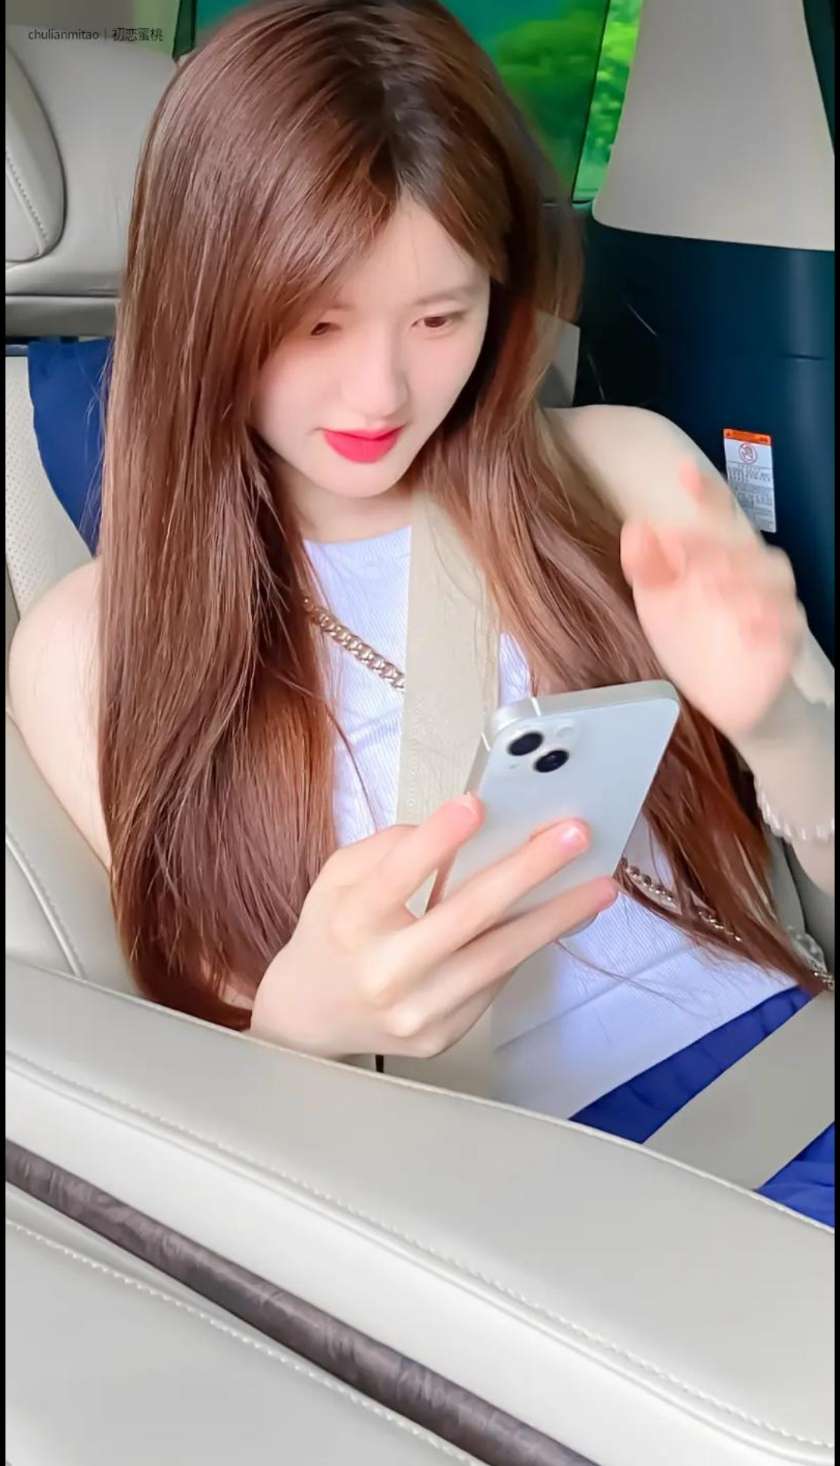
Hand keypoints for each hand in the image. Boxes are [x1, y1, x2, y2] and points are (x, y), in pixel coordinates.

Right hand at [249, 796, 615, 1058]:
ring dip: (555, 917)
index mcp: (349, 925)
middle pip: (463, 919)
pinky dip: (529, 944)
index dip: (436, 841)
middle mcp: (383, 973)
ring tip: (599, 884)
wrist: (310, 1018)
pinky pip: (496, 981)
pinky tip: (560, 915)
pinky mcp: (443, 1034)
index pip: (394, 878)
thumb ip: (386, 850)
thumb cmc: (332, 934)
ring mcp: (416, 1012)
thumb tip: (455, 832)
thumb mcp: (337, 879)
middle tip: (572, 835)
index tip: (477, 804)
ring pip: (497, 959)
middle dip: (524, 871)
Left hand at [620, 461, 805, 741]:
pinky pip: (788, 622)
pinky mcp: (785, 638)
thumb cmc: (689, 639)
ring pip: (774, 574)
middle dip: (714, 543)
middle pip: (743, 541)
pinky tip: (744, 626)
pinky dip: (768, 621)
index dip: (705, 492)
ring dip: (741, 577)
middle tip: (684, 555)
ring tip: (709, 588)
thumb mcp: (656, 603)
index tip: (684, 473)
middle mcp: (749, 569)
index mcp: (716, 552)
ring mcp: (772, 602)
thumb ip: (645, 566)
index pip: (717, 513)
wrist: (713, 697)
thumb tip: (635, 527)